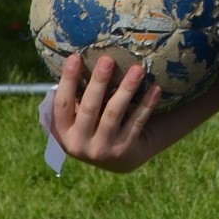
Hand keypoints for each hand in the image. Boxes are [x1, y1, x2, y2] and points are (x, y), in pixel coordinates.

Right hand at [50, 52, 168, 173]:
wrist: (119, 161)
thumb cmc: (95, 127)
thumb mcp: (78, 120)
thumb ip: (76, 98)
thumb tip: (78, 57)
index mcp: (63, 132)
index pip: (62, 104)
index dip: (67, 81)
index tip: (75, 57)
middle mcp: (79, 143)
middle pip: (89, 108)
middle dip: (99, 82)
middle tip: (108, 59)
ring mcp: (103, 149)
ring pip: (114, 113)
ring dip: (127, 89)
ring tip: (138, 69)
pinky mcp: (125, 149)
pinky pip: (137, 122)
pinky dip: (146, 104)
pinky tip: (155, 89)